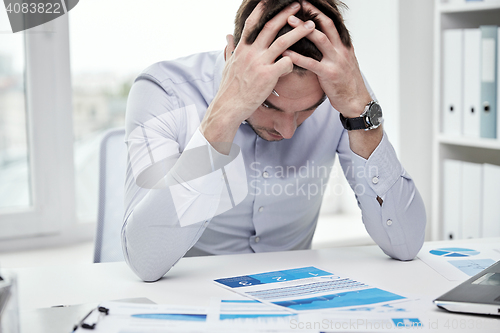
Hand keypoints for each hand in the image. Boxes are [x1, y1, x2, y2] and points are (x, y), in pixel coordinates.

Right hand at [201, 1, 315, 149]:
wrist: (228, 107)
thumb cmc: (229, 88)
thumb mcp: (227, 64)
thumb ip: (230, 48)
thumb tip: (227, 36)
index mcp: (242, 48)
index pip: (253, 23)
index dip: (263, 9)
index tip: (271, 0)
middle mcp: (251, 52)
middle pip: (271, 27)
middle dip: (286, 15)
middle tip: (299, 5)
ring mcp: (260, 63)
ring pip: (283, 42)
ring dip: (299, 32)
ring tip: (312, 26)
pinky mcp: (268, 76)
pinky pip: (287, 63)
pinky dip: (293, 62)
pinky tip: (292, 67)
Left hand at [283, 1, 371, 117]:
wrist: (356, 101)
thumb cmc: (347, 82)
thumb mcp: (344, 61)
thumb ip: (335, 48)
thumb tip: (324, 38)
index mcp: (344, 45)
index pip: (333, 22)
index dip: (320, 11)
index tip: (308, 2)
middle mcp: (341, 50)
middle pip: (326, 25)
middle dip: (312, 12)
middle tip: (298, 3)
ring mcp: (336, 61)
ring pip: (320, 39)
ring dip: (304, 29)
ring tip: (290, 20)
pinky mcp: (329, 74)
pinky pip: (312, 63)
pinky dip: (298, 57)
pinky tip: (286, 52)